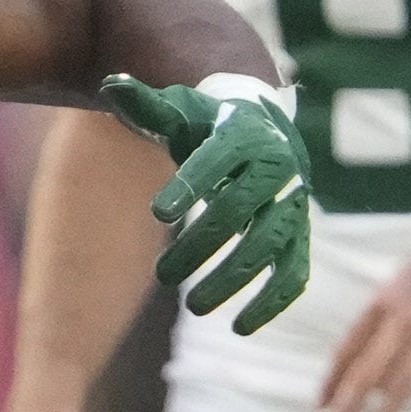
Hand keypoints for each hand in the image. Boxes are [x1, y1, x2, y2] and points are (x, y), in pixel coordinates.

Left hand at [100, 71, 311, 332]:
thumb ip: (146, 106)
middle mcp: (276, 168)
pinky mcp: (298, 235)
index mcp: (243, 134)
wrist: (262, 128)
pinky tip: (241, 326)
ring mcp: (291, 204)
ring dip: (233, 278)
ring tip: (195, 306)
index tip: (158, 213)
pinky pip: (294, 271)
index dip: (191, 184)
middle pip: (239, 209)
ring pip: (268, 245)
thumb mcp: (179, 111)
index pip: (217, 159)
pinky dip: (273, 300)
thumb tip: (111, 85)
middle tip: (163, 275)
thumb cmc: (208, 123)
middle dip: (202, 244)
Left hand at [320, 212, 410, 411]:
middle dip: (346, 408)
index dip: (331, 378)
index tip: (319, 405)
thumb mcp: (403, 280)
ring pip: (399, 388)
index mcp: (384, 299)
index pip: (348, 346)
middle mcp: (405, 318)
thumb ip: (383, 317)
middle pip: (367, 372)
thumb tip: (364, 365)